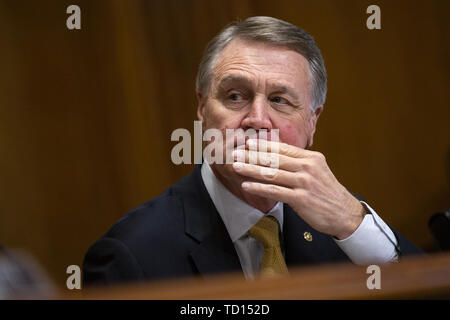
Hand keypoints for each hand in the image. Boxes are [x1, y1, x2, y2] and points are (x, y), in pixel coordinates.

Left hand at [232, 139, 365, 238]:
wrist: (344, 213)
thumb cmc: (327, 192)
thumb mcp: (317, 170)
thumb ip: (299, 162)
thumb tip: (277, 155)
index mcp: (311, 158)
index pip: (283, 149)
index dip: (264, 145)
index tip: (248, 143)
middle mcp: (307, 168)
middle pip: (274, 159)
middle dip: (252, 155)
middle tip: (235, 153)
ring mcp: (304, 183)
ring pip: (272, 174)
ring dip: (251, 169)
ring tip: (236, 166)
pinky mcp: (301, 199)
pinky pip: (276, 192)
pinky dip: (259, 188)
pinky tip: (247, 186)